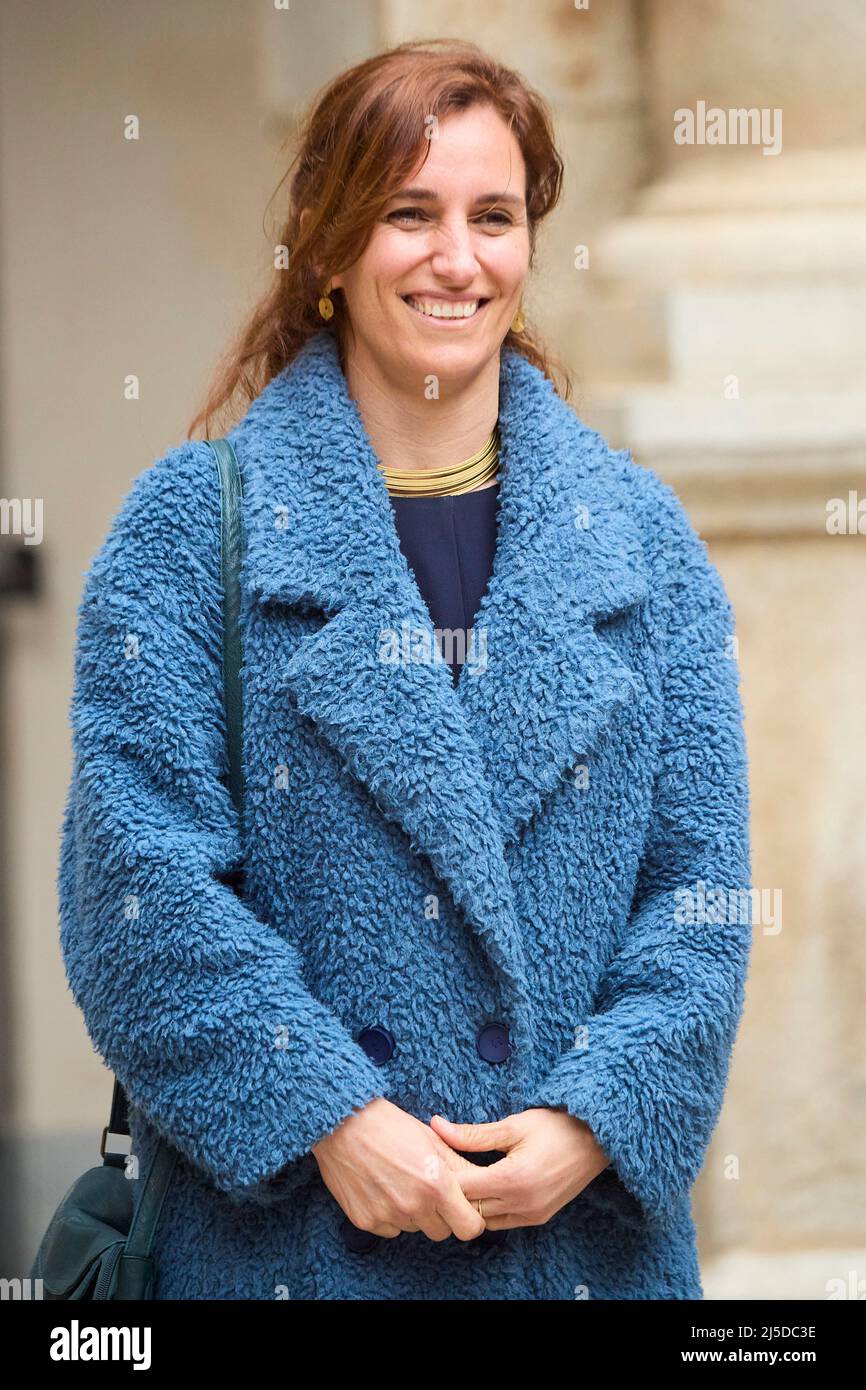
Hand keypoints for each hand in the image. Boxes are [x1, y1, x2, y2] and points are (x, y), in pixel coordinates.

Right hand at [312, 1097, 486, 1241]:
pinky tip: (382, 1188)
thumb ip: (460, 1167)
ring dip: (414, 1214)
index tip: (464, 1207)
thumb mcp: (432, 1139)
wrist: (341, 1124)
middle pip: (442, 1232)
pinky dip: (390, 1215)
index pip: (470, 1228)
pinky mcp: (366, 1222)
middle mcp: (413, 1206)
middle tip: (430, 1190)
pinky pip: (390, 1229)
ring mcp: (387, 1216)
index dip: (470, 1218)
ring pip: (415, 1229)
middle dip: (442, 1216)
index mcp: (436, 1185)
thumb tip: (481, 1184)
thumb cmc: (389, 1125)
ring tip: (401, 1181)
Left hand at [429, 1107, 609, 1230]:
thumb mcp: (514, 1125)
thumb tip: (437, 1126)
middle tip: (444, 1168)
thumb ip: (474, 1133)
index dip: (444, 1174)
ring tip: (464, 1176)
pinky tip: (485, 1187)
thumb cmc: (556, 1126)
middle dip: (453, 1189)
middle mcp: (522, 1204)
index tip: (435, 1158)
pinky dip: (489, 1209)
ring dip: (471, 1201)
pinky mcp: (539, 1218)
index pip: (462, 1188)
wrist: (597, 1140)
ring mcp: (532, 1215)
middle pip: (470, 1207)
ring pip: (485, 1219)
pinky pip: (502, 1222)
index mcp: (513, 1180)